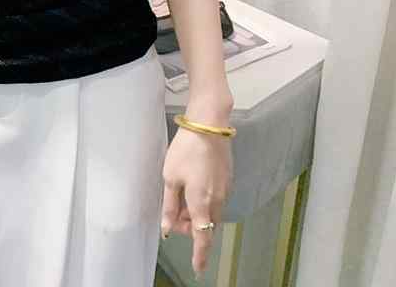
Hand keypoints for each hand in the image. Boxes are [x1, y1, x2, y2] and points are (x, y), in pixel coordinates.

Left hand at [161, 120, 232, 277]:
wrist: (209, 126)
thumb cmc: (186, 150)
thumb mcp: (170, 177)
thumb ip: (169, 206)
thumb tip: (167, 229)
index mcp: (201, 203)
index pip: (203, 238)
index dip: (200, 256)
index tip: (198, 269)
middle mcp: (217, 201)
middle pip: (206, 227)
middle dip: (190, 228)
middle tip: (171, 217)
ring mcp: (225, 190)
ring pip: (211, 213)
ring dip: (196, 215)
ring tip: (179, 200)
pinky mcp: (227, 180)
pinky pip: (216, 201)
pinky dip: (203, 203)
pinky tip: (191, 188)